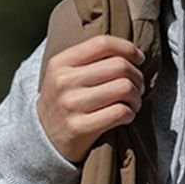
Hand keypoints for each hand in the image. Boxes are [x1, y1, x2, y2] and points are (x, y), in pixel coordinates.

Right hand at [37, 34, 145, 162]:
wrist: (44, 139)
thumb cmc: (64, 103)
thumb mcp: (64, 75)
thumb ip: (89, 60)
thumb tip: (129, 52)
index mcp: (61, 63)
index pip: (102, 44)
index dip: (128, 49)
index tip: (139, 59)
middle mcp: (65, 81)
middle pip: (119, 66)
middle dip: (137, 77)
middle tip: (138, 88)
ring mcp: (71, 105)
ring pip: (124, 88)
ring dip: (136, 97)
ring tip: (133, 103)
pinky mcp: (80, 127)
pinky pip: (120, 112)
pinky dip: (130, 113)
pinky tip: (126, 116)